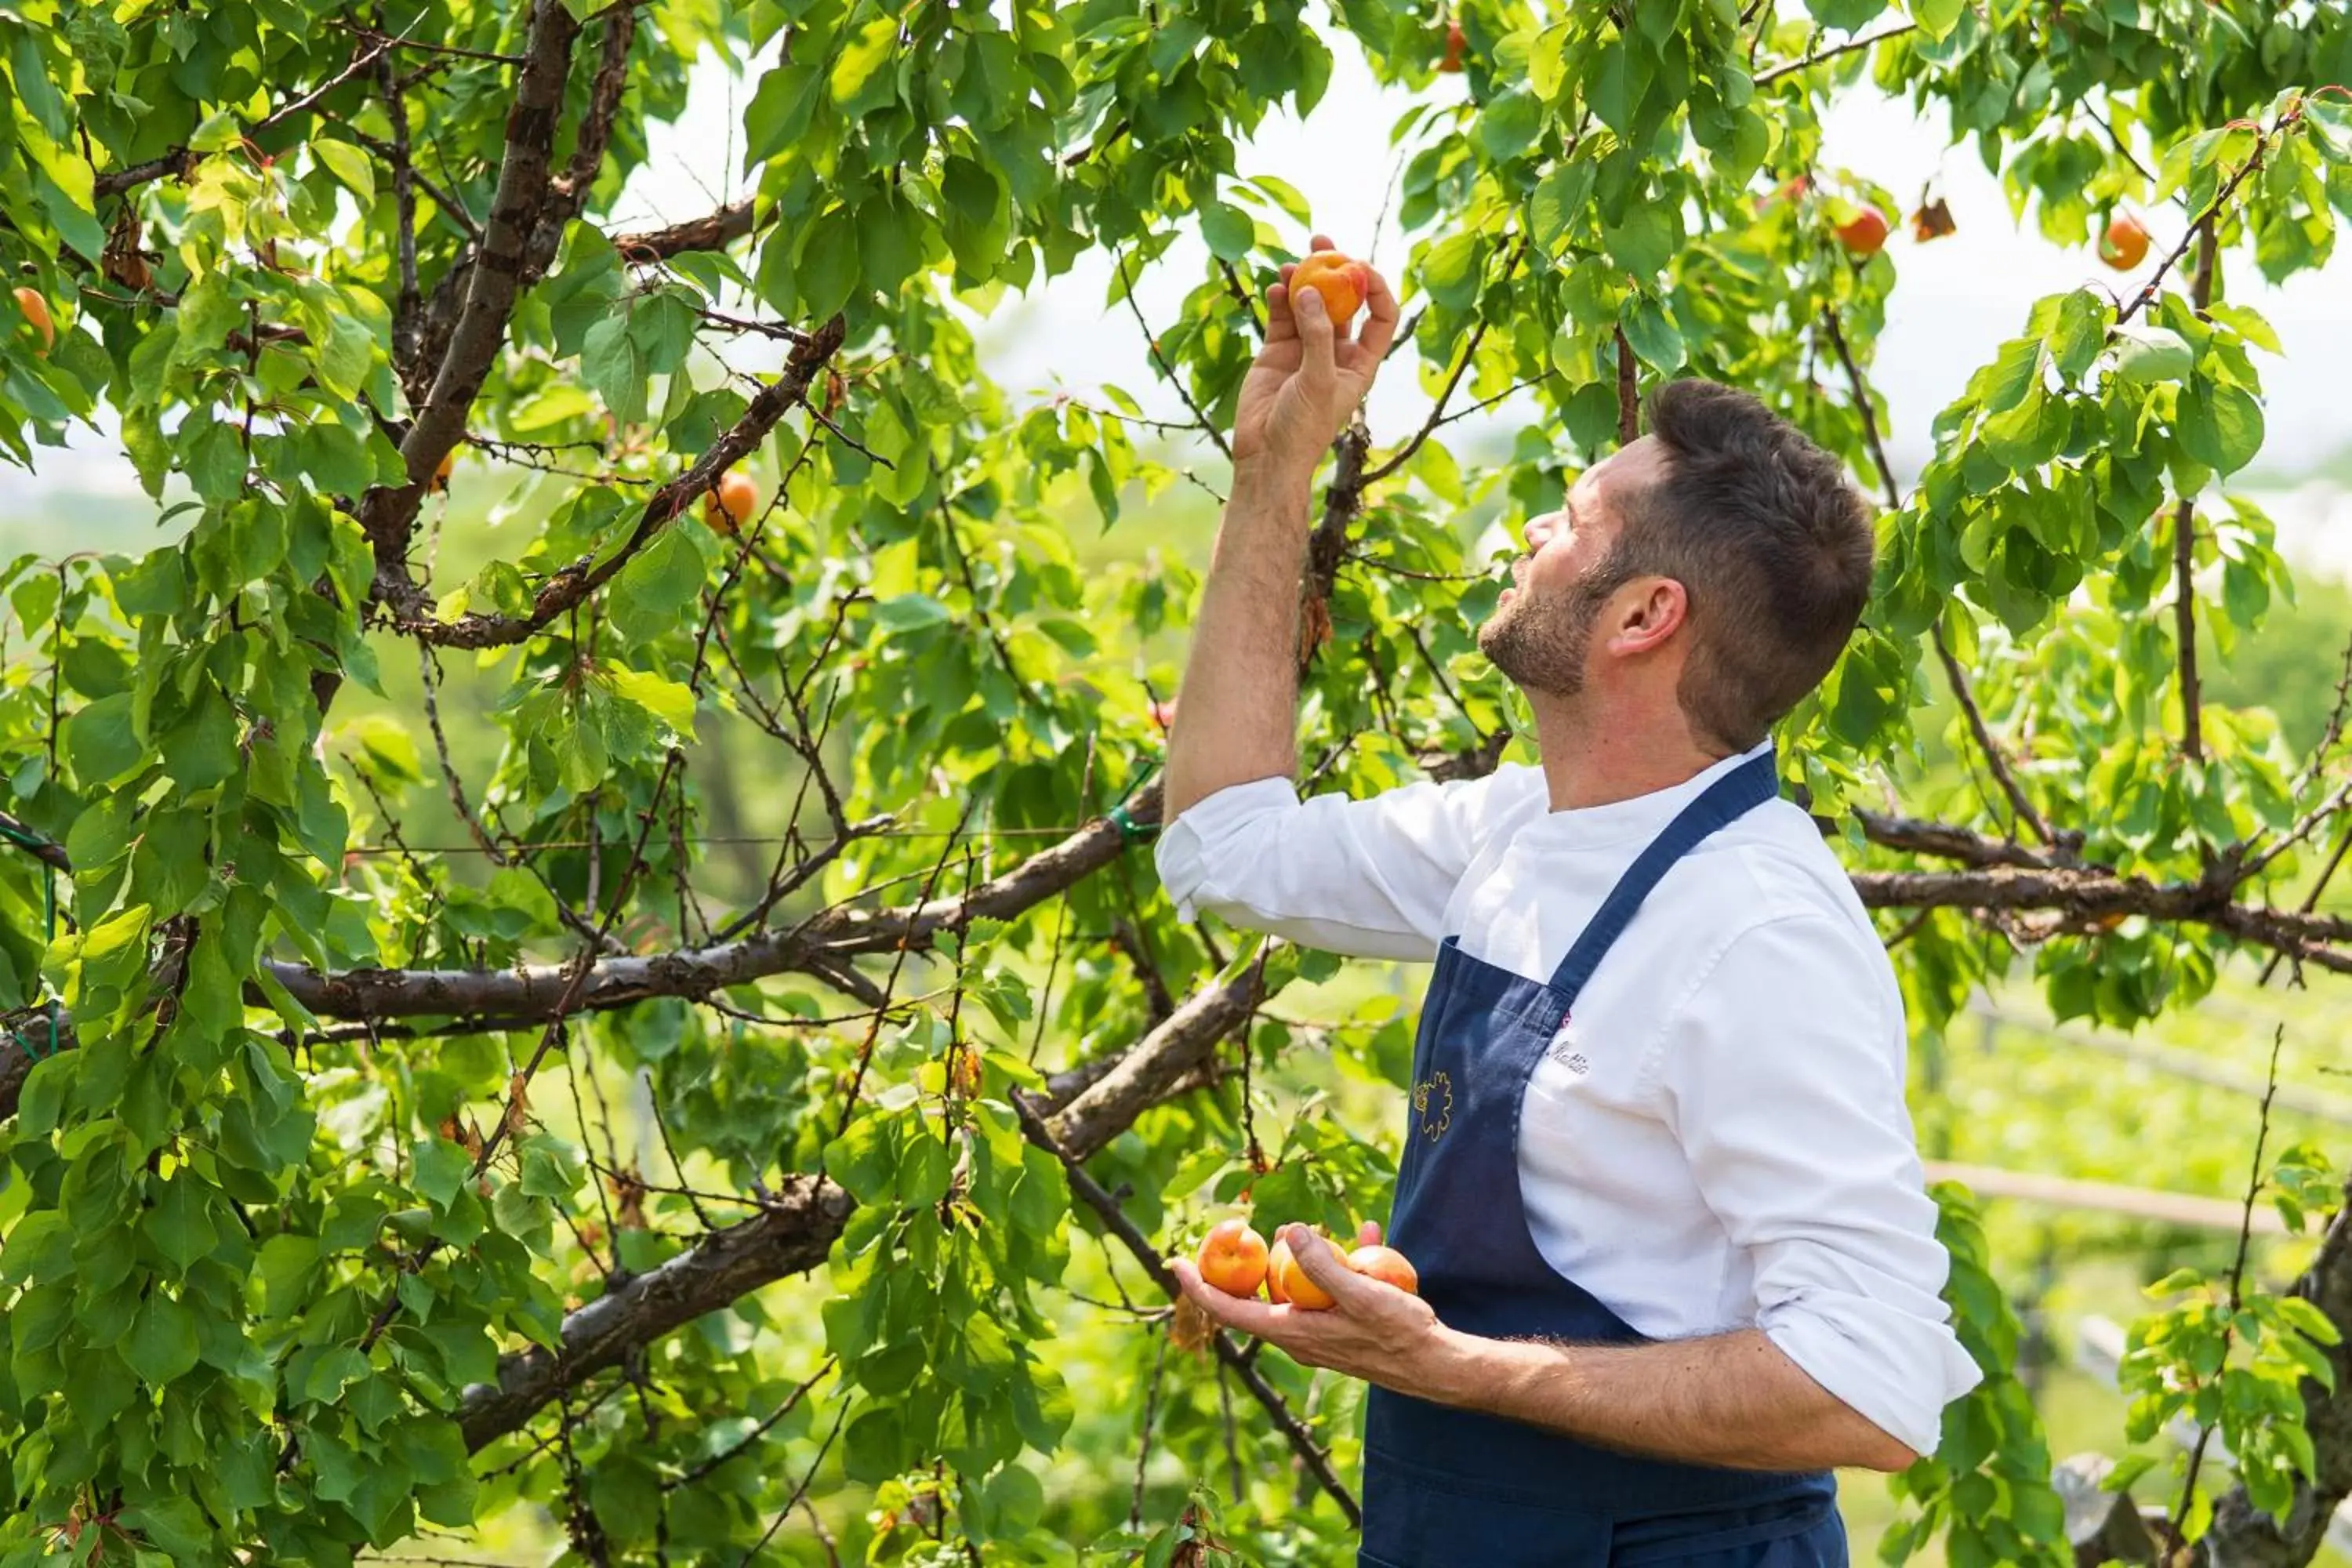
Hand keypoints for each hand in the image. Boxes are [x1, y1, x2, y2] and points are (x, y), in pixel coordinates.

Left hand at [1170, 1222, 1461, 1402]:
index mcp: (1292, 1331)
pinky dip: (1339, 1265)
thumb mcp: (1362, 1295)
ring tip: (1306, 1230)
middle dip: (1243, 1265)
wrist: (1435, 1365)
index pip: (1229, 1309)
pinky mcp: (1340, 1327)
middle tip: (1236, 1233)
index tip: (1176, 1263)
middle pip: (1254, 1298)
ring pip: (1292, 1291)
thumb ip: (1324, 1265)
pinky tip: (1368, 1238)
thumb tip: (1290, 1231)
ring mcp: (1318, 1333)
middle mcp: (1297, 1335)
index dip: (1199, 1286)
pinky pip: (1328, 1291)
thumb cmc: (1398, 1335)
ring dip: (1297, 1259)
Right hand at [1229, 236, 1399, 488]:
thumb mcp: (1318, 380)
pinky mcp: (1277, 351)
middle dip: (1334, 270)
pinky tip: (1274, 288)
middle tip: (1322, 242)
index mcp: (1360, 363)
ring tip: (1290, 265)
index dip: (1374, 287)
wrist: (1265, 455)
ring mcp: (1305, 349)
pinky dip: (1279, 298)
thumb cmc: (1303, 428)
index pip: (1380, 316)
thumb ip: (1317, 335)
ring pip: (1309, 303)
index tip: (1357, 265)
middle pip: (1343, 301)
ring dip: (1302, 281)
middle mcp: (1335, 352)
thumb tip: (1310, 290)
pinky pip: (1281, 315)